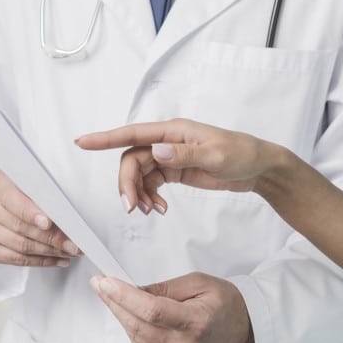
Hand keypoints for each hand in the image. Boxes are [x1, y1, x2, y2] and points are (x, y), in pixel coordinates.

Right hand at [0, 170, 81, 266]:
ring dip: (49, 251)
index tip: (50, 222)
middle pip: (21, 227)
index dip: (32, 213)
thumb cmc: (19, 190)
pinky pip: (15, 259)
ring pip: (20, 246)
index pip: (15, 201)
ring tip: (69, 252)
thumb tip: (65, 214)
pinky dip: (40, 261)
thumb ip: (43, 193)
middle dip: (51, 237)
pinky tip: (56, 260)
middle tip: (72, 243)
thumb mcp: (30, 182)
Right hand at [76, 119, 276, 213]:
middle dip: (127, 184)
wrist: (259, 168)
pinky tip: (160, 210)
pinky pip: (152, 183)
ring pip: (140, 174)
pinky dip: (150, 197)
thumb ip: (183, 154)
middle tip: (133, 209)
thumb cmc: (241, 153)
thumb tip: (155, 151)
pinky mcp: (175, 171)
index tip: (82, 142)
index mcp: (173, 130)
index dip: (105, 138)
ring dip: (139, 194)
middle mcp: (167, 141)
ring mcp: (170, 156)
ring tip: (152, 212)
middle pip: (132, 160)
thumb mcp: (215, 155)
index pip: (133, 133)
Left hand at [91, 272, 254, 342]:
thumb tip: (134, 289)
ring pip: (135, 337)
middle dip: (114, 302)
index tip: (105, 282)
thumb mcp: (199, 282)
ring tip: (116, 294)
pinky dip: (132, 328)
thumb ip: (164, 288)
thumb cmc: (226, 304)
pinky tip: (133, 314)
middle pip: (138, 325)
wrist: (242, 330)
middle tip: (100, 284)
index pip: (151, 311)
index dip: (124, 296)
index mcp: (196, 323)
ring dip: (121, 314)